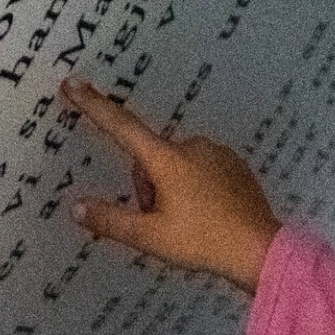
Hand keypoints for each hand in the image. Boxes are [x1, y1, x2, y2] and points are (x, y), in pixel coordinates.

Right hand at [64, 76, 280, 291]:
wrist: (261, 250)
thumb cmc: (202, 242)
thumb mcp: (150, 237)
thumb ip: (111, 221)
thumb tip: (77, 207)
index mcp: (167, 160)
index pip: (122, 127)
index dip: (95, 106)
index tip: (74, 83)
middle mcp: (191, 146)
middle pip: (150, 160)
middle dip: (147, 188)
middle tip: (161, 222)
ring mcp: (217, 153)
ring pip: (176, 165)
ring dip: (171, 189)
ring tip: (188, 224)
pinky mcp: (235, 164)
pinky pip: (202, 169)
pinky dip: (196, 188)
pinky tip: (208, 215)